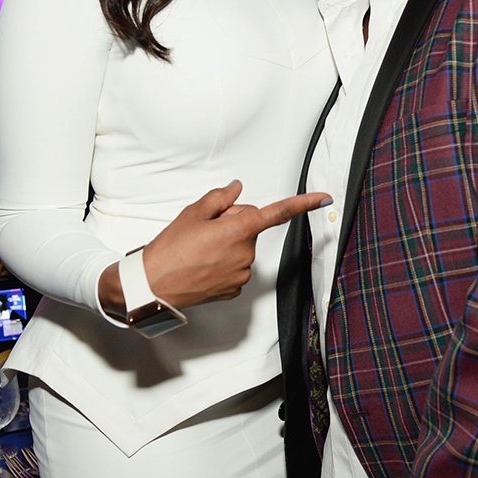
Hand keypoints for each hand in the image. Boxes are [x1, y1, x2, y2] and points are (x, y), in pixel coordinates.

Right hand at [121, 180, 331, 311]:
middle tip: (204, 229)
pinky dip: (223, 262)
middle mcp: (246, 253)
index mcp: (238, 230)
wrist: (154, 286)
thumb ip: (220, 198)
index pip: (277, 213)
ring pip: (242, 247)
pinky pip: (236, 266)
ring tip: (198, 249)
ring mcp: (242, 274)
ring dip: (226, 243)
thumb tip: (236, 189)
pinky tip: (202, 264)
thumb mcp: (192, 213)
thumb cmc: (169, 250)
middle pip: (249, 226)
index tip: (324, 198)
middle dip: (231, 222)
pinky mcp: (234, 288)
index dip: (303, 204)